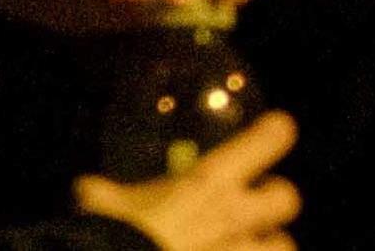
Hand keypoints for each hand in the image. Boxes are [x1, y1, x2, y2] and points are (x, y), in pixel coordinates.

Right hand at [75, 104, 299, 250]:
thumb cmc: (109, 238)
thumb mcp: (100, 209)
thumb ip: (103, 196)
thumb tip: (87, 189)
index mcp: (208, 184)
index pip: (268, 139)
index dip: (272, 135)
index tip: (271, 134)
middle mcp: (236, 217)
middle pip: (287, 198)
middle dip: (273, 205)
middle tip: (252, 213)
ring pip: (285, 248)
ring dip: (268, 250)